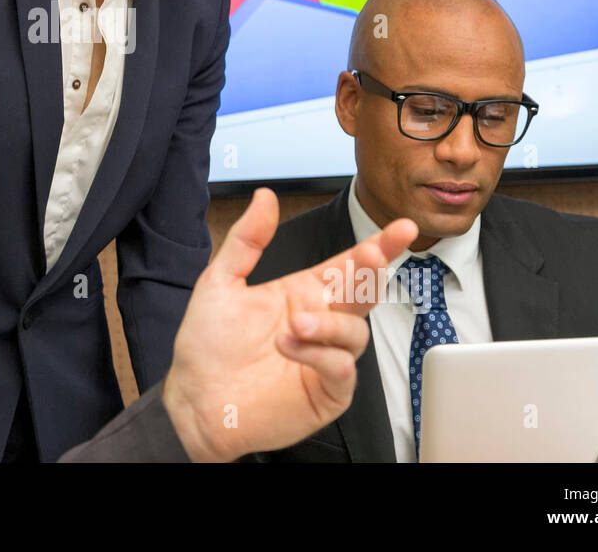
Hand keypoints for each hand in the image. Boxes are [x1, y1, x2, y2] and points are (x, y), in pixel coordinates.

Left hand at [162, 187, 417, 461]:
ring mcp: (325, 359)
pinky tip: (291, 348)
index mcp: (302, 293)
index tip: (402, 228)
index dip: (378, 246)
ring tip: (294, 324)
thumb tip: (265, 197)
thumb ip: (246, 240)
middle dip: (372, 273)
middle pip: (363, 294)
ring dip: (329, 323)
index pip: (348, 265)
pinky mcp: (325, 392)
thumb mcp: (220, 282)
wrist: (194, 401)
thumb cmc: (207, 346)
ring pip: (355, 332)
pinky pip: (342, 369)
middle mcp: (319, 323)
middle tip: (367, 259)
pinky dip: (322, 355)